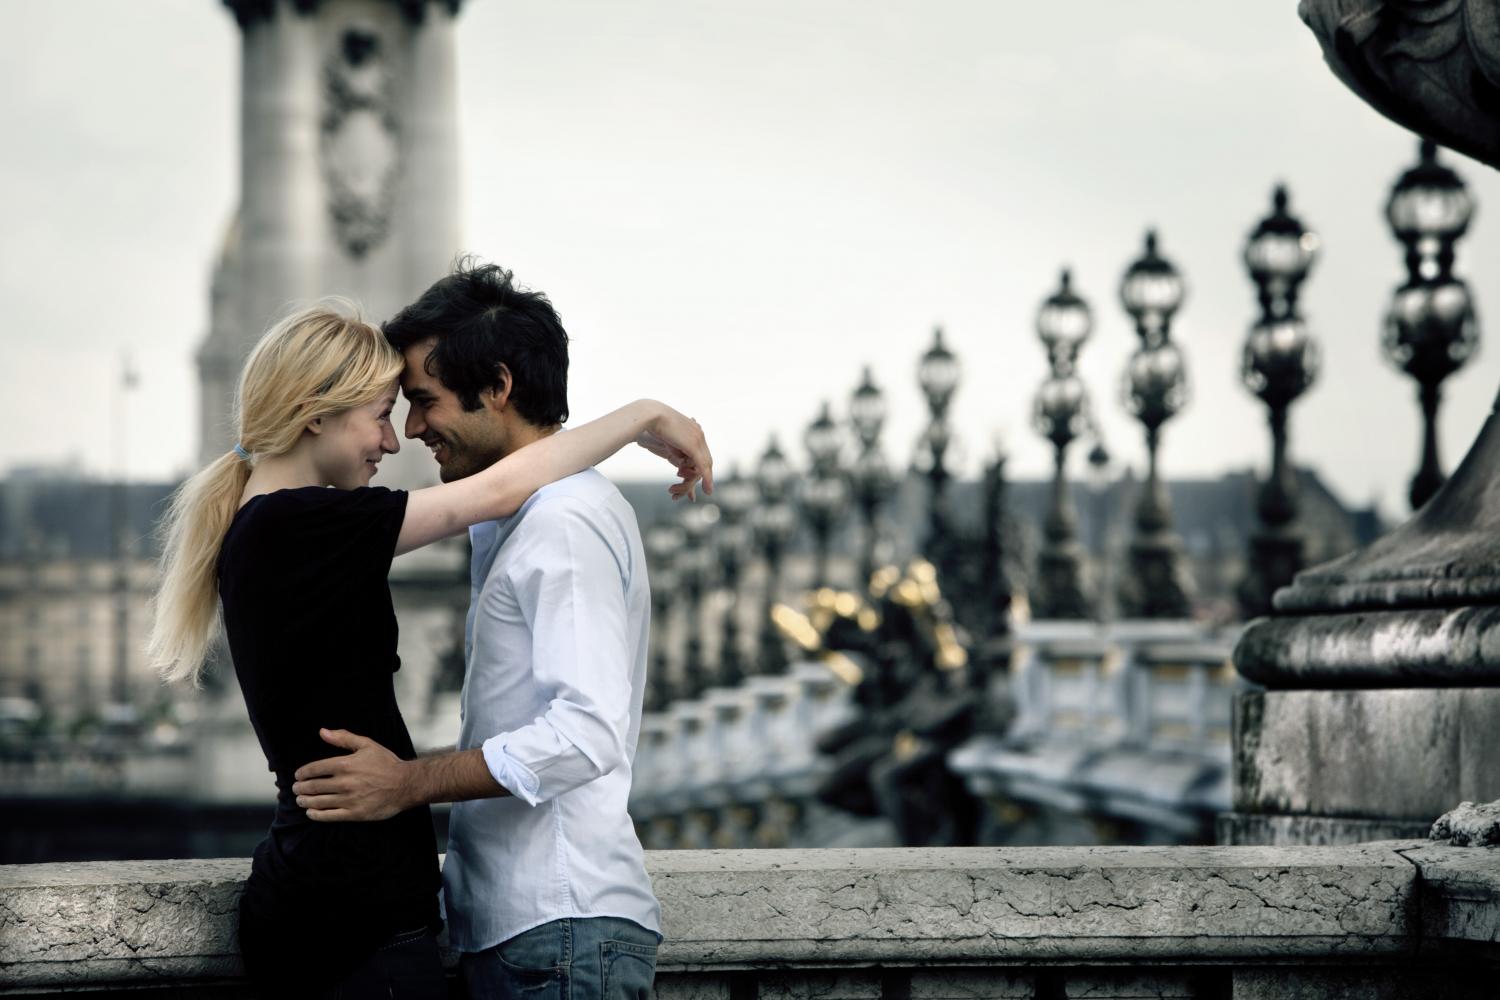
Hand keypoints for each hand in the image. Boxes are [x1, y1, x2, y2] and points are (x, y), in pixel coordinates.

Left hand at [291, 728, 411, 821]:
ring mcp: (349, 799)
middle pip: (313, 787)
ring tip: (301, 800)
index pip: (314, 769)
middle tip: (296, 789)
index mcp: (345, 764)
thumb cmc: (386, 763)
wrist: (405, 784)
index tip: (298, 776)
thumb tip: (322, 731)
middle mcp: (345, 782)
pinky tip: (311, 812)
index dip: (302, 773)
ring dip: (305, 801)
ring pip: (318, 802)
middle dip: (300, 788)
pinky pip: (329, 816)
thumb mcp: (367, 745)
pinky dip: (316, 815)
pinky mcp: (354, 813)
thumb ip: (343, 738)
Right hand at [638, 403, 713, 500]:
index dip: (699, 468)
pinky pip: (703, 466)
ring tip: (685, 495)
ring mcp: (698, 439)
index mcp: (693, 430)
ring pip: (704, 466)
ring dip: (693, 483)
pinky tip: (707, 490)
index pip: (701, 452)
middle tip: (690, 495)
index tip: (691, 481)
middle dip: (700, 478)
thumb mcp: (663, 440)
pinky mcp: (694, 446)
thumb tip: (674, 461)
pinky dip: (706, 479)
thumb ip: (672, 451)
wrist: (647, 415)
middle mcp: (698, 433)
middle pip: (706, 460)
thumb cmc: (649, 426)